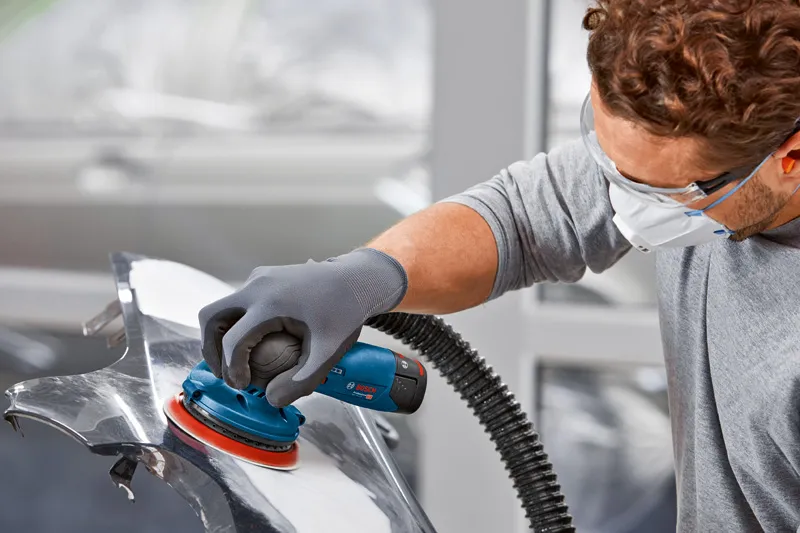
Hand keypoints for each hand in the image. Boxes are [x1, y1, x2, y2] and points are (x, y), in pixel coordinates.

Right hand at [198, 248, 406, 406]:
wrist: (357, 279)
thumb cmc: (345, 313)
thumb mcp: (328, 353)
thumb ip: (301, 381)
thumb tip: (271, 400)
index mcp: (269, 304)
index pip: (233, 341)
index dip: (232, 369)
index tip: (243, 385)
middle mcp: (257, 286)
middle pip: (211, 317)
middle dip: (211, 350)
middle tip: (224, 374)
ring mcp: (258, 278)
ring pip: (220, 308)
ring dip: (219, 336)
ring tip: (233, 362)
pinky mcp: (263, 277)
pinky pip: (237, 302)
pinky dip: (233, 323)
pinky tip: (251, 342)